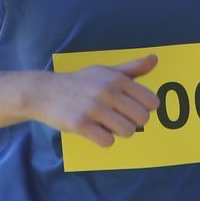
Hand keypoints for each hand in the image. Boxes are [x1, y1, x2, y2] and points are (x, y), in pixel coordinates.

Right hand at [33, 55, 157, 146]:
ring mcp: (93, 107)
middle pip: (142, 119)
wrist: (45, 92)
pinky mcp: (80, 123)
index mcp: (117, 78)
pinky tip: (94, 130)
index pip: (151, 102)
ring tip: (105, 124)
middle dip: (132, 122)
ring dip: (118, 132)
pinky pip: (107, 141)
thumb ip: (132, 69)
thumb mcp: (106, 71)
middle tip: (117, 118)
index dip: (143, 109)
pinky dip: (103, 139)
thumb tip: (154, 59)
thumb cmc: (80, 82)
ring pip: (128, 132)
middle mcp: (107, 91)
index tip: (130, 108)